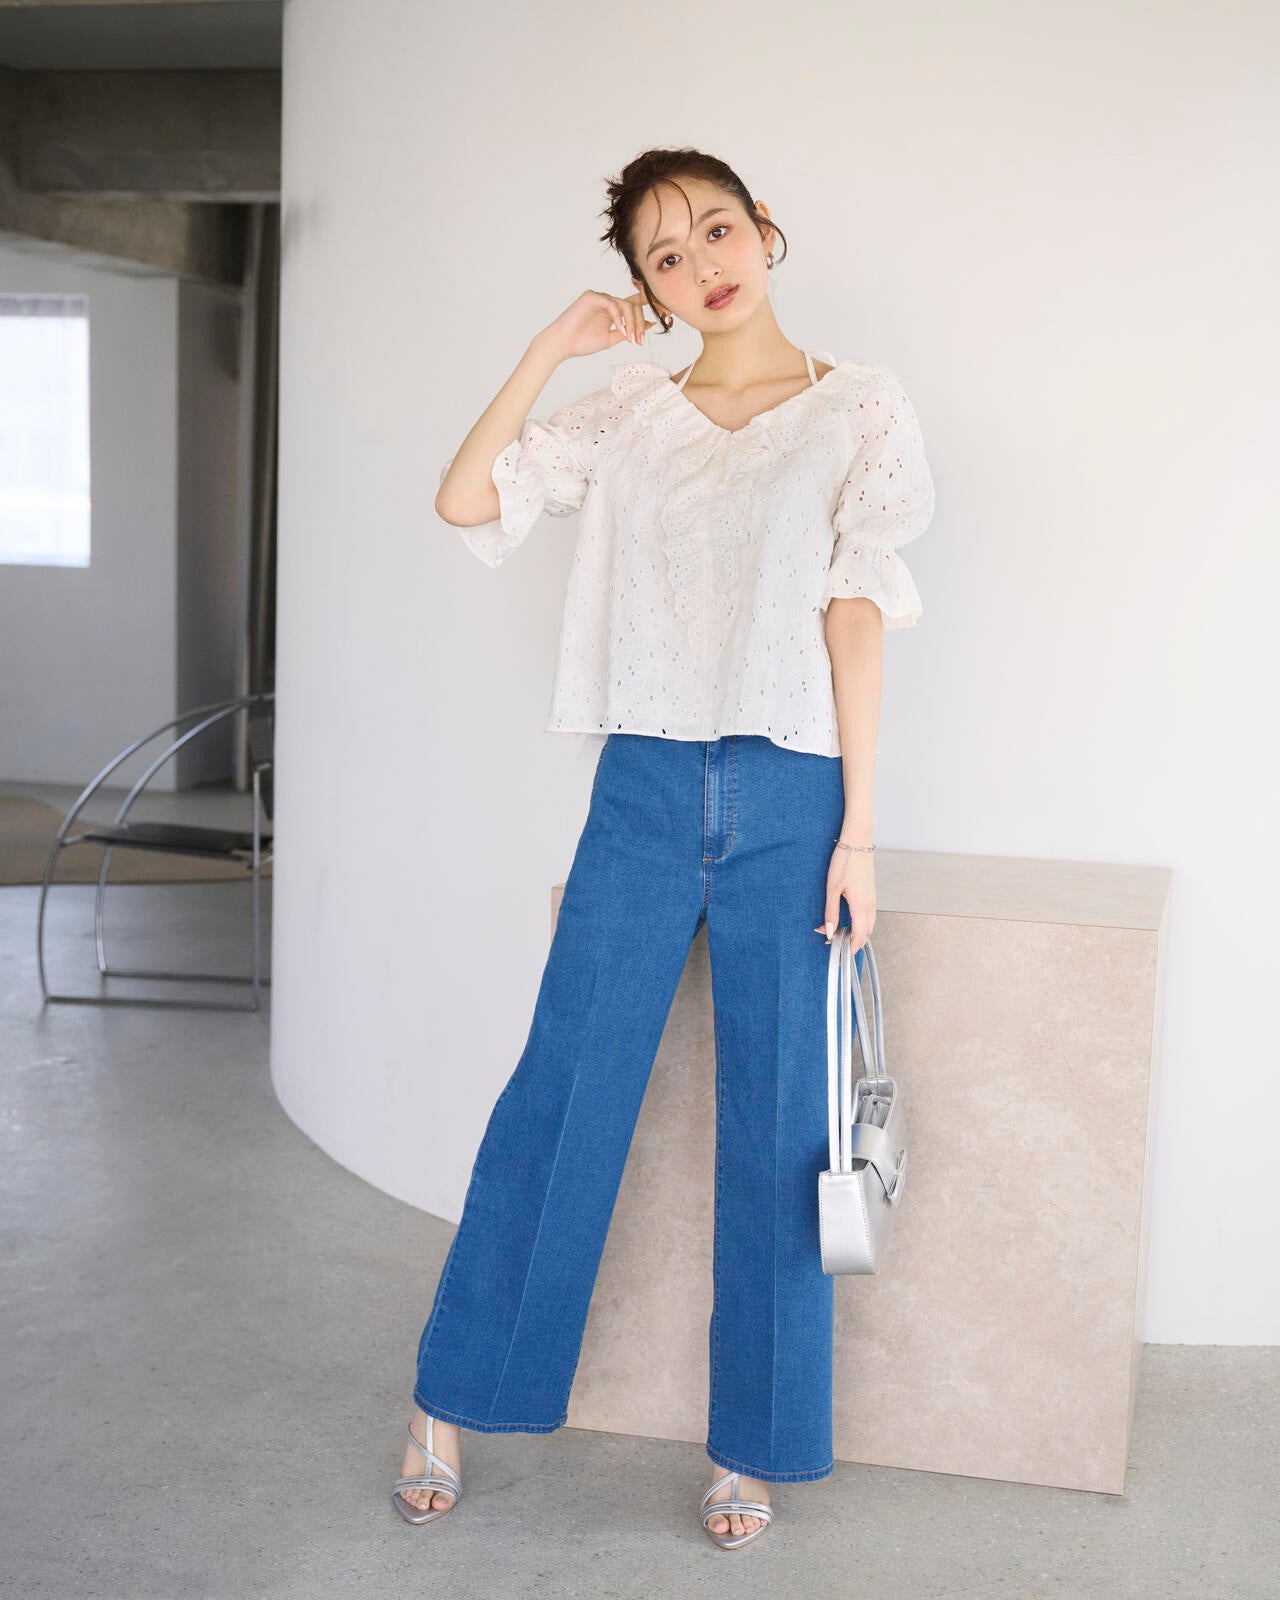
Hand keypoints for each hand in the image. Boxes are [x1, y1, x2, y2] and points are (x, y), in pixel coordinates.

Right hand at [538, 289, 659, 361]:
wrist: (562, 344)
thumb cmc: (582, 343)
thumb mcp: (611, 339)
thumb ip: (629, 331)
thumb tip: (649, 325)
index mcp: (613, 311)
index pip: (634, 304)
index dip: (650, 306)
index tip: (666, 312)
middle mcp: (608, 301)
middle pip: (633, 305)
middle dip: (639, 323)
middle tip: (639, 341)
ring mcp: (600, 297)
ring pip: (625, 304)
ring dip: (631, 323)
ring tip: (631, 339)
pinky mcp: (592, 296)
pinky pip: (612, 303)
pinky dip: (619, 317)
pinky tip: (621, 330)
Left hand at [814, 846, 875, 950]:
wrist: (858, 841)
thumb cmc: (844, 862)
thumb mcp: (832, 888)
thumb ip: (831, 912)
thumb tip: (829, 932)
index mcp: (861, 906)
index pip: (858, 937)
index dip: (849, 949)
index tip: (838, 956)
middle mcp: (871, 905)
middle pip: (866, 934)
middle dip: (853, 944)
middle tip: (836, 948)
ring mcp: (873, 899)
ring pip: (869, 925)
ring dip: (858, 935)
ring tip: (841, 936)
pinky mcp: (871, 893)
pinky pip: (870, 916)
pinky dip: (862, 925)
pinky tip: (849, 921)